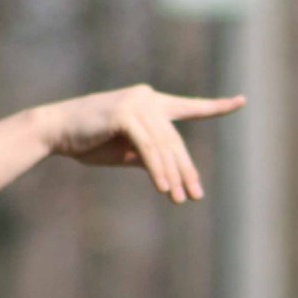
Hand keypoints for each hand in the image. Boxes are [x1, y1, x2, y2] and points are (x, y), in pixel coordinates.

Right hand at [37, 84, 245, 202]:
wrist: (56, 131)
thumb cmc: (90, 141)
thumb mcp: (127, 151)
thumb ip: (151, 156)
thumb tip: (173, 177)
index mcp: (152, 103)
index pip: (190, 107)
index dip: (217, 107)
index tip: (241, 102)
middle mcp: (148, 98)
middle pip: (176, 140)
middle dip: (187, 170)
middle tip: (195, 196)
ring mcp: (137, 102)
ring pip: (165, 146)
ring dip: (173, 176)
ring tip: (180, 199)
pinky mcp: (126, 113)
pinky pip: (149, 148)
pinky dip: (158, 169)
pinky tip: (163, 187)